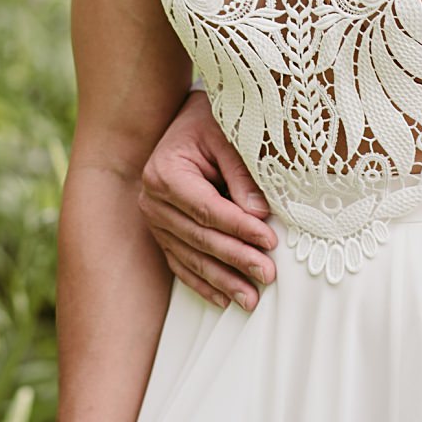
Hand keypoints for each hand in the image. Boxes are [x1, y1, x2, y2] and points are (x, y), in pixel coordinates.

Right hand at [138, 90, 278, 310]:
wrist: (184, 122)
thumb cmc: (209, 123)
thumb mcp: (227, 135)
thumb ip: (242, 172)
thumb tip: (259, 214)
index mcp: (165, 173)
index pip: (207, 208)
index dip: (239, 227)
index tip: (269, 240)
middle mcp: (152, 201)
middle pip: (200, 237)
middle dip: (236, 259)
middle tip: (267, 274)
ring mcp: (154, 220)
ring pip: (191, 256)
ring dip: (222, 280)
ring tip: (251, 298)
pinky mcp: (161, 233)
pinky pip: (181, 263)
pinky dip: (203, 283)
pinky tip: (224, 299)